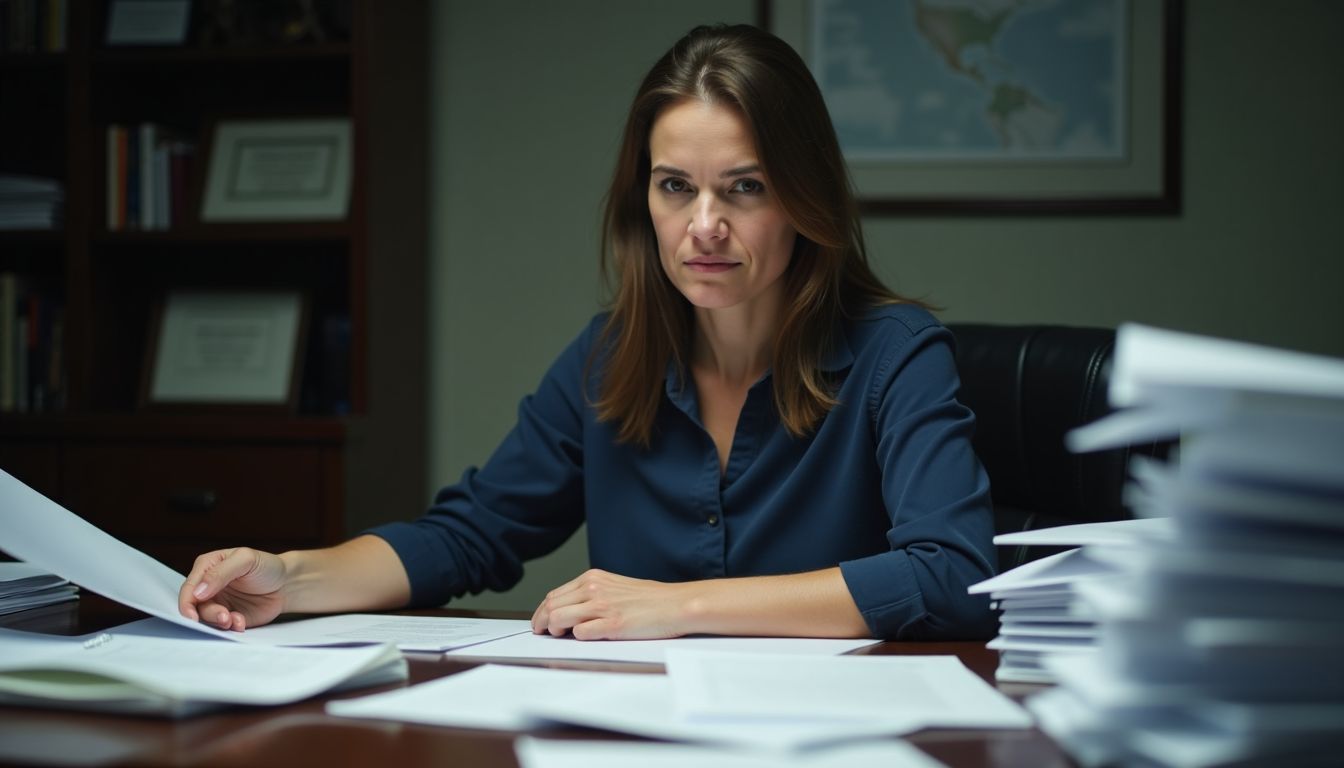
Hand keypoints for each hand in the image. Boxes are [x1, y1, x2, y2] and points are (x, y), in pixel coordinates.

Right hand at [178, 547, 287, 630]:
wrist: (286, 583)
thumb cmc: (266, 566)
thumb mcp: (246, 560)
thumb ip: (220, 573)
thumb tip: (198, 592)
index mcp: (207, 567)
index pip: (189, 587)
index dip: (187, 603)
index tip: (192, 616)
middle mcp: (208, 586)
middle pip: (194, 606)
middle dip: (208, 615)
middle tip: (224, 617)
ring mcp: (218, 603)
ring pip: (207, 619)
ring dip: (219, 622)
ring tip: (235, 620)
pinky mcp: (228, 617)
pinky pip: (222, 627)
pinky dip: (231, 627)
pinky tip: (241, 623)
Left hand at [530, 568, 689, 640]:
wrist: (675, 605)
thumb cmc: (650, 599)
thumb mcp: (615, 587)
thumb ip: (592, 595)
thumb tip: (568, 611)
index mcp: (593, 579)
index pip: (554, 595)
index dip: (542, 611)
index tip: (540, 621)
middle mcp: (594, 589)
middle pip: (551, 606)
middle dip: (541, 622)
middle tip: (542, 633)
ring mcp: (602, 607)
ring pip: (559, 619)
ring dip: (555, 631)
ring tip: (561, 636)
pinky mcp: (612, 625)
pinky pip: (580, 633)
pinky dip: (577, 638)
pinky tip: (586, 637)